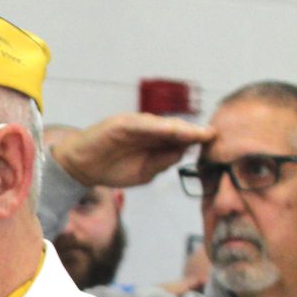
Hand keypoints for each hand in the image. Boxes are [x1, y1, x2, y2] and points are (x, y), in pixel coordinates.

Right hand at [50, 113, 215, 188]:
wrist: (80, 167)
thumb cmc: (111, 169)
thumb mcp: (144, 172)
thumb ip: (163, 161)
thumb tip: (184, 151)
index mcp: (154, 141)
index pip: (180, 138)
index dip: (197, 139)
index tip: (216, 141)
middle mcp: (147, 129)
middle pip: (176, 129)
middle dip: (195, 132)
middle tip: (214, 134)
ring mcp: (134, 125)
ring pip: (163, 125)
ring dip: (181, 128)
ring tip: (198, 132)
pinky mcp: (121, 123)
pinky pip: (142, 124)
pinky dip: (158, 127)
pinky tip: (172, 130)